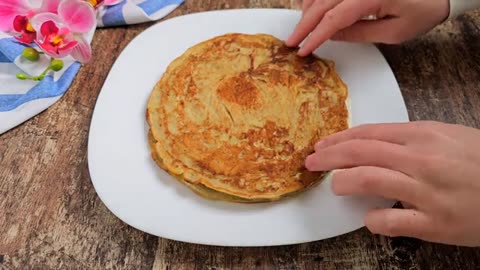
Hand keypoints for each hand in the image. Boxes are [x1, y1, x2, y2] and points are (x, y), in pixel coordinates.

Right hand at [287, 0, 449, 55]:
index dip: (315, 35)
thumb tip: (332, 35)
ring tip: (303, 28)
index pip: (333, 17)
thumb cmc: (423, 10)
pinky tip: (313, 8)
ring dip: (308, 9)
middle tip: (292, 41)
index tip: (303, 49)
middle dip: (304, 24)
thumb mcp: (393, 32)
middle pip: (321, 3)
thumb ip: (359, 33)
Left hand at [305, 121, 479, 246]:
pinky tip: (370, 218)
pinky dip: (373, 219)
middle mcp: (421, 159)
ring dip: (342, 183)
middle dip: (329, 158)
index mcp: (424, 135)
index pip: (368, 134)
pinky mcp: (434, 223)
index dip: (339, 140)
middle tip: (311, 164)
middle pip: (360, 153)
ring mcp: (426, 191)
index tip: (322, 146)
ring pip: (367, 180)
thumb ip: (410, 139)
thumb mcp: (448, 137)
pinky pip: (390, 220)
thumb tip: (372, 145)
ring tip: (334, 186)